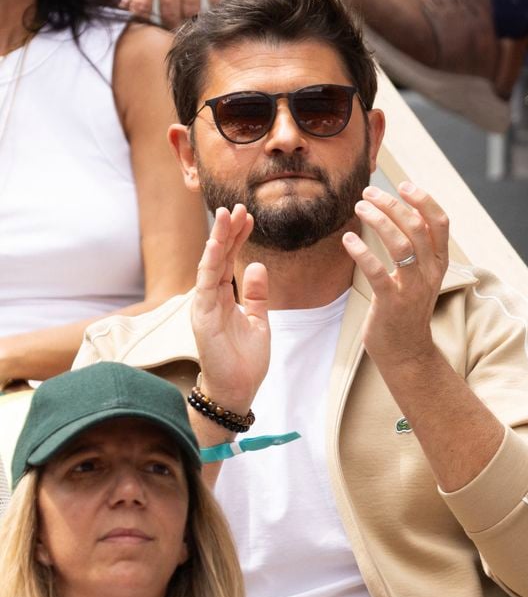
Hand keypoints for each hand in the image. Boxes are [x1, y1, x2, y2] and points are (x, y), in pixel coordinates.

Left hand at [122, 0, 231, 26]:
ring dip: (190, 20)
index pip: (140, 3)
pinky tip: (208, 8)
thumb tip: (129, 4)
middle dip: (169, 25)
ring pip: (192, 9)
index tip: (148, 27)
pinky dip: (212, 7)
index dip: (144, 21)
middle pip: (169, 11)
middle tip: (170, 29)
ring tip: (187, 22)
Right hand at [191, 204, 269, 413]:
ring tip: (227, 215)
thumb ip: (255, 294)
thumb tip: (256, 265)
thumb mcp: (257, 321)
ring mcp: (204, 306)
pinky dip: (209, 262)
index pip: (229, 260)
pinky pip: (205, 283)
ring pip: (209, 264)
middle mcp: (210, 298)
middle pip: (217, 257)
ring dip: (217, 239)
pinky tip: (216, 244)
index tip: (249, 217)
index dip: (238, 238)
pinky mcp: (202, 316)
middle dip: (228, 231)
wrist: (237, 390)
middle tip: (238, 207)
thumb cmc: (244, 360)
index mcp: (223, 298)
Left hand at [342, 182, 448, 371]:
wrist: (406, 352)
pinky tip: (348, 240)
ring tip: (359, 207)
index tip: (403, 185)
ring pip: (400, 245)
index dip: (424, 200)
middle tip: (368, 193)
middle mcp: (429, 274)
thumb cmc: (407, 310)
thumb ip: (415, 250)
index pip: (440, 223)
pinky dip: (362, 252)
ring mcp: (412, 289)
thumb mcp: (419, 277)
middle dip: (392, 204)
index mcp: (438, 264)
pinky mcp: (391, 303)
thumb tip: (400, 214)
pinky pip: (377, 272)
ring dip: (378, 220)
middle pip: (416, 227)